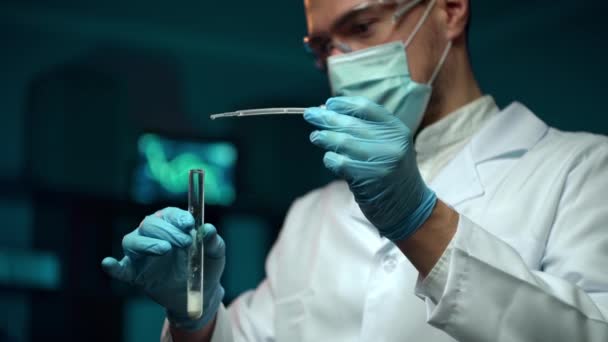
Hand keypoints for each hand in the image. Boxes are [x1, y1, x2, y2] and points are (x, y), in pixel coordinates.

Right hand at [101, 207, 224, 330]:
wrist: (200, 295)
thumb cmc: (207, 267)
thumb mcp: (216, 255)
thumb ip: (214, 242)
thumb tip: (208, 229)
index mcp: (173, 225)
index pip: (169, 214)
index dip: (178, 217)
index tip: (190, 224)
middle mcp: (153, 235)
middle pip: (149, 224)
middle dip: (167, 231)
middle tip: (186, 243)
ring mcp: (141, 254)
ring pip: (132, 241)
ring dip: (146, 243)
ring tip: (164, 249)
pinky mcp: (134, 273)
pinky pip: (120, 269)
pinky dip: (113, 267)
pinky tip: (108, 264)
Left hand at [304, 96, 436, 240]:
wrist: (408, 207)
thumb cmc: (391, 175)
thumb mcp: (388, 147)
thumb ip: (365, 131)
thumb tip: (329, 112)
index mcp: (396, 129)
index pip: (366, 107)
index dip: (344, 104)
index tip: (328, 104)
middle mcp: (392, 142)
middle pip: (351, 123)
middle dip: (327, 118)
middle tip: (310, 115)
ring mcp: (382, 160)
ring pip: (344, 142)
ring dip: (325, 137)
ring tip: (315, 136)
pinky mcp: (371, 178)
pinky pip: (342, 163)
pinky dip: (331, 159)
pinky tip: (328, 159)